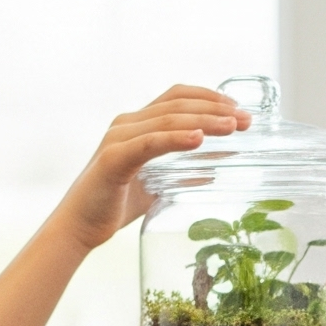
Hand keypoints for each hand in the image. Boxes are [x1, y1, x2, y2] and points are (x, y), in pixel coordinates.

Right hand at [52, 85, 250, 252]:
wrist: (78, 227)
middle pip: (177, 104)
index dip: (209, 98)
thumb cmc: (113, 206)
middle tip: (247, 120)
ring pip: (167, 119)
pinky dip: (176, 138)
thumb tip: (214, 171)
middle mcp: (126, 124)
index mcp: (137, 125)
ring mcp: (119, 138)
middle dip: (216, 108)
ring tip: (232, 127)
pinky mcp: (113, 158)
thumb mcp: (157, 187)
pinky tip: (199, 140)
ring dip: (204, 121)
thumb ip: (181, 175)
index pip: (177, 98)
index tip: (238, 110)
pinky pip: (149, 143)